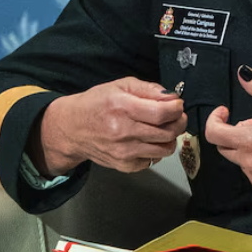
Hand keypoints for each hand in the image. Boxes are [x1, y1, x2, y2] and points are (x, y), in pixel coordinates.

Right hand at [35, 77, 186, 174]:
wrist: (72, 129)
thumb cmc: (96, 104)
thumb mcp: (120, 86)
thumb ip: (148, 89)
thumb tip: (172, 98)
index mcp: (122, 107)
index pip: (162, 113)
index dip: (177, 109)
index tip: (178, 105)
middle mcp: (123, 131)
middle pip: (168, 132)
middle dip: (179, 122)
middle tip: (176, 117)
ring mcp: (124, 152)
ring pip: (165, 149)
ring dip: (170, 138)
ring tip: (163, 129)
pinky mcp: (124, 165)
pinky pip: (153, 160)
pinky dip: (155, 150)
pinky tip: (147, 140)